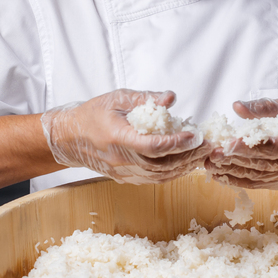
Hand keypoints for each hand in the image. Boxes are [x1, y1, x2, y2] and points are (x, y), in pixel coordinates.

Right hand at [39, 90, 209, 183]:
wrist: (69, 138)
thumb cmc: (93, 114)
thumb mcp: (117, 97)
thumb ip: (144, 98)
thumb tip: (170, 98)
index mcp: (118, 137)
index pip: (153, 146)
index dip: (177, 142)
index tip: (194, 134)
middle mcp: (121, 159)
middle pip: (162, 164)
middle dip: (188, 156)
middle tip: (208, 145)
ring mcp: (123, 172)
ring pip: (161, 175)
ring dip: (184, 166)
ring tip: (201, 153)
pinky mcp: (126, 178)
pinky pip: (154, 180)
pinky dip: (172, 173)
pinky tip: (185, 163)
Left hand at [204, 98, 277, 189]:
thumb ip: (265, 107)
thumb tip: (236, 107)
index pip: (275, 148)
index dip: (251, 148)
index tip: (229, 144)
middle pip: (262, 164)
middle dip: (234, 160)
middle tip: (211, 154)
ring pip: (258, 177)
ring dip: (232, 172)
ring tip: (210, 165)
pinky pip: (260, 185)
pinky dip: (239, 182)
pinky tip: (222, 176)